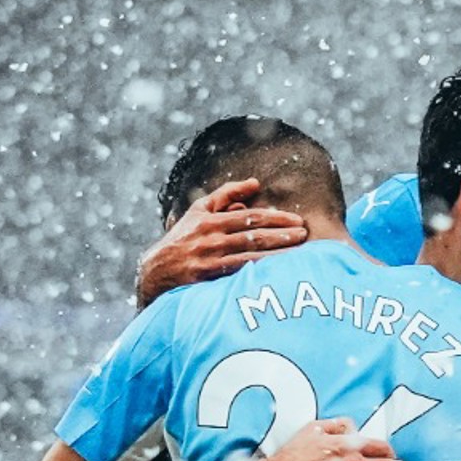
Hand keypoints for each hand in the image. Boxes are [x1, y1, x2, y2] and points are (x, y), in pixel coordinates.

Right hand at [136, 178, 308, 307]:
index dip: (275, 218)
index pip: (250, 217)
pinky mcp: (208, 278)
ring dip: (277, 252)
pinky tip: (278, 270)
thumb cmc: (184, 238)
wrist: (156, 272)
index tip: (297, 220)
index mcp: (210, 220)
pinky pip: (239, 273)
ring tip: (300, 250)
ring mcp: (209, 259)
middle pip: (253, 234)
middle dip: (282, 234)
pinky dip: (260, 270)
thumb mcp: (199, 211)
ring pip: (251, 254)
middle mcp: (210, 238)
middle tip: (304, 233)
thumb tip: (255, 183)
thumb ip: (226, 195)